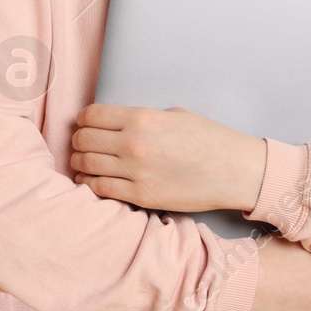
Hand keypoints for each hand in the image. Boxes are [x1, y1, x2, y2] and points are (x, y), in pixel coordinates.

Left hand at [70, 104, 265, 213]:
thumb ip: (143, 118)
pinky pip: (100, 188)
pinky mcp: (140, 196)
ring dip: (79, 162)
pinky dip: (89, 182)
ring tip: (81, 161)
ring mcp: (135, 172)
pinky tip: (88, 179)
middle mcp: (133, 143)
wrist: (232, 171)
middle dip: (78, 140)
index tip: (83, 123)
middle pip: (84, 139)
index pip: (92, 115)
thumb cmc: (208, 139)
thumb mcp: (174, 114)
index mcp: (141, 118)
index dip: (83, 119)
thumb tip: (117, 123)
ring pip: (87, 164)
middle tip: (81, 142)